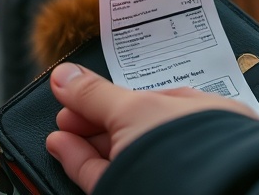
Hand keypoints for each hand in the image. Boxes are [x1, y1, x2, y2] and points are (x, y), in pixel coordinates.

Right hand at [45, 64, 258, 193]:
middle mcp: (184, 144)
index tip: (77, 91)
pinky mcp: (141, 192)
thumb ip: (95, 93)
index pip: (148, 101)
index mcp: (199, 115)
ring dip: (83, 142)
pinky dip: (82, 163)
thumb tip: (64, 75)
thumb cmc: (183, 146)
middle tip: (65, 114)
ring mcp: (163, 171)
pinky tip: (62, 148)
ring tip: (59, 133)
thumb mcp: (134, 109)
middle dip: (92, 119)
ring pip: (117, 155)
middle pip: (130, 128)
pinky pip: (107, 176)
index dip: (109, 95)